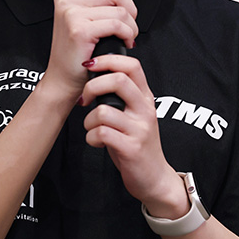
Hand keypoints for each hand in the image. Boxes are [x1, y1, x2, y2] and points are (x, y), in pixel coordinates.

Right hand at [43, 0, 138, 100]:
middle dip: (131, 8)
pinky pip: (117, 24)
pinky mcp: (79, 30)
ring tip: (127, 36)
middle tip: (129, 24)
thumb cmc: (77, 53)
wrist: (63, 80)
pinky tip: (124, 42)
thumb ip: (97, 2)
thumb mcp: (82, 20)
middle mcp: (67, 1)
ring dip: (131, 24)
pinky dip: (127, 34)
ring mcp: (71, 14)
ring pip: (119, 8)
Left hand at [80, 54, 188, 215]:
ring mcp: (139, 129)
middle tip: (84, 99)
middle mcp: (145, 110)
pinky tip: (96, 141)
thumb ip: (123, 96)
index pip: (132, 65)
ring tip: (92, 128)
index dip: (108, 60)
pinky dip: (91, 137)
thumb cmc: (137, 144)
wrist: (154, 178)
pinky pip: (101, 133)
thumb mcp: (135, 115)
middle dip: (92, 87)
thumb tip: (98, 75)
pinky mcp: (131, 148)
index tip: (90, 65)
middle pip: (118, 80)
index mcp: (146, 98)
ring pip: (103, 111)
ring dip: (88, 120)